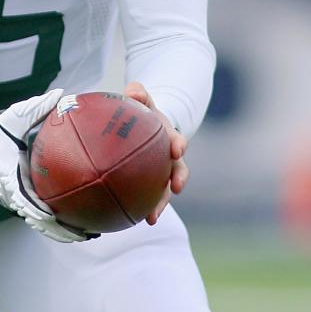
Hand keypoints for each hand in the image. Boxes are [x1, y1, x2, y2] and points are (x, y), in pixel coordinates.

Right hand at [0, 90, 94, 242]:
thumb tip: (62, 94)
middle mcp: (13, 194)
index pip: (21, 196)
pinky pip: (43, 216)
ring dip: (62, 232)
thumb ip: (36, 107)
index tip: (49, 215)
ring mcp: (19, 201)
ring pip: (41, 223)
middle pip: (36, 219)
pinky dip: (60, 223)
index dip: (34, 208)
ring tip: (89, 235)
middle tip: (82, 234)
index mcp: (8, 175)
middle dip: (57, 229)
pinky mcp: (25, 201)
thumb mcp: (13, 116)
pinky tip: (83, 224)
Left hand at [124, 82, 187, 224]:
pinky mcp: (152, 185)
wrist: (144, 127)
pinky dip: (143, 209)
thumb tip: (134, 92)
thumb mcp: (141, 100)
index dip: (178, 145)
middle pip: (178, 169)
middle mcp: (170, 158)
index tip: (176, 150)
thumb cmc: (142, 113)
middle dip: (179, 178)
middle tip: (176, 187)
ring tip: (152, 217)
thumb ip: (138, 93)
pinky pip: (148, 199)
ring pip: (164, 191)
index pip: (177, 141)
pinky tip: (131, 220)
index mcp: (169, 137)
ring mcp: (162, 173)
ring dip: (160, 204)